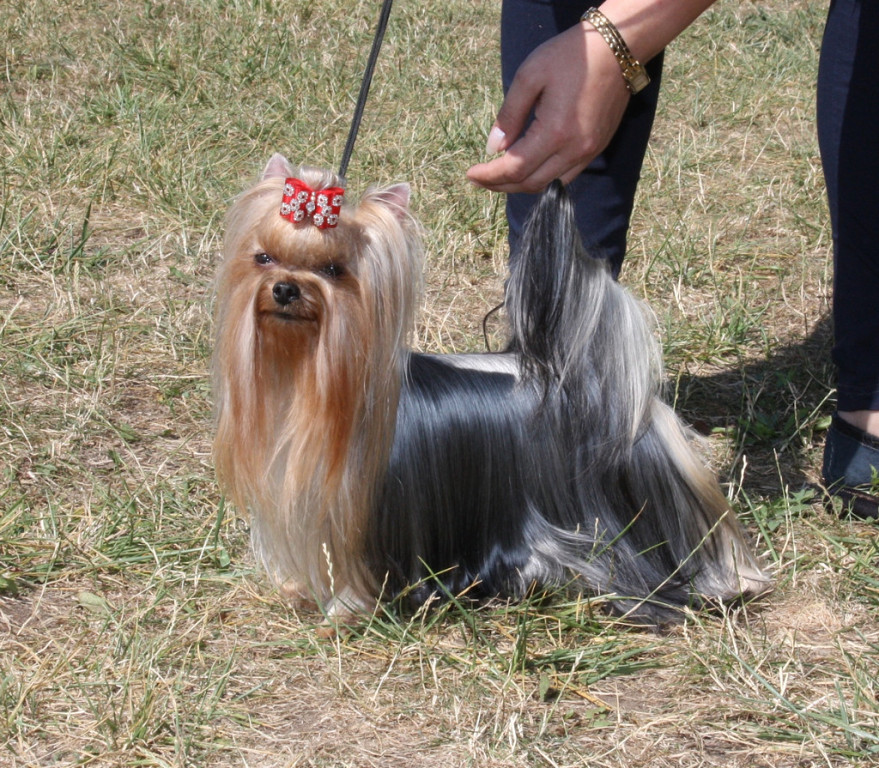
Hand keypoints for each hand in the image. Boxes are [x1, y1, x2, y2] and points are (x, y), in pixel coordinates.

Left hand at [466, 21, 630, 193]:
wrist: (616, 48)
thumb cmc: (570, 56)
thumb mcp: (529, 77)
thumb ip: (509, 116)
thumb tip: (493, 148)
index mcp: (555, 132)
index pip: (515, 168)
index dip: (490, 176)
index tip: (470, 174)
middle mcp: (574, 150)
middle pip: (530, 184)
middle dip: (501, 185)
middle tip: (479, 179)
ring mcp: (588, 152)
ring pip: (549, 185)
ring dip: (521, 185)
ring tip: (500, 177)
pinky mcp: (596, 149)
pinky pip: (566, 176)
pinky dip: (543, 178)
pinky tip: (528, 168)